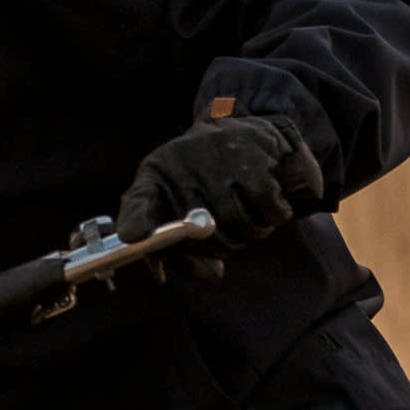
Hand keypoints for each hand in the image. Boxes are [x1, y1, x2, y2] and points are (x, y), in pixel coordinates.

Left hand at [115, 109, 322, 258]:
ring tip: (249, 216)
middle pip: (198, 236)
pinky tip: (269, 202)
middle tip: (227, 237)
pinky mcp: (252, 161)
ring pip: (237, 225)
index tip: (135, 235)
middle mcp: (180, 166)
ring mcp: (215, 160)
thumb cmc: (206, 185)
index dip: (136, 220)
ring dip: (250, 233)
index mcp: (154, 179)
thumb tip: (212, 274)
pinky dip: (274, 215)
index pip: (138, 203)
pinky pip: (267, 211)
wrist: (247, 135)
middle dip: (219, 247)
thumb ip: (185, 254)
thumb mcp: (183, 212)